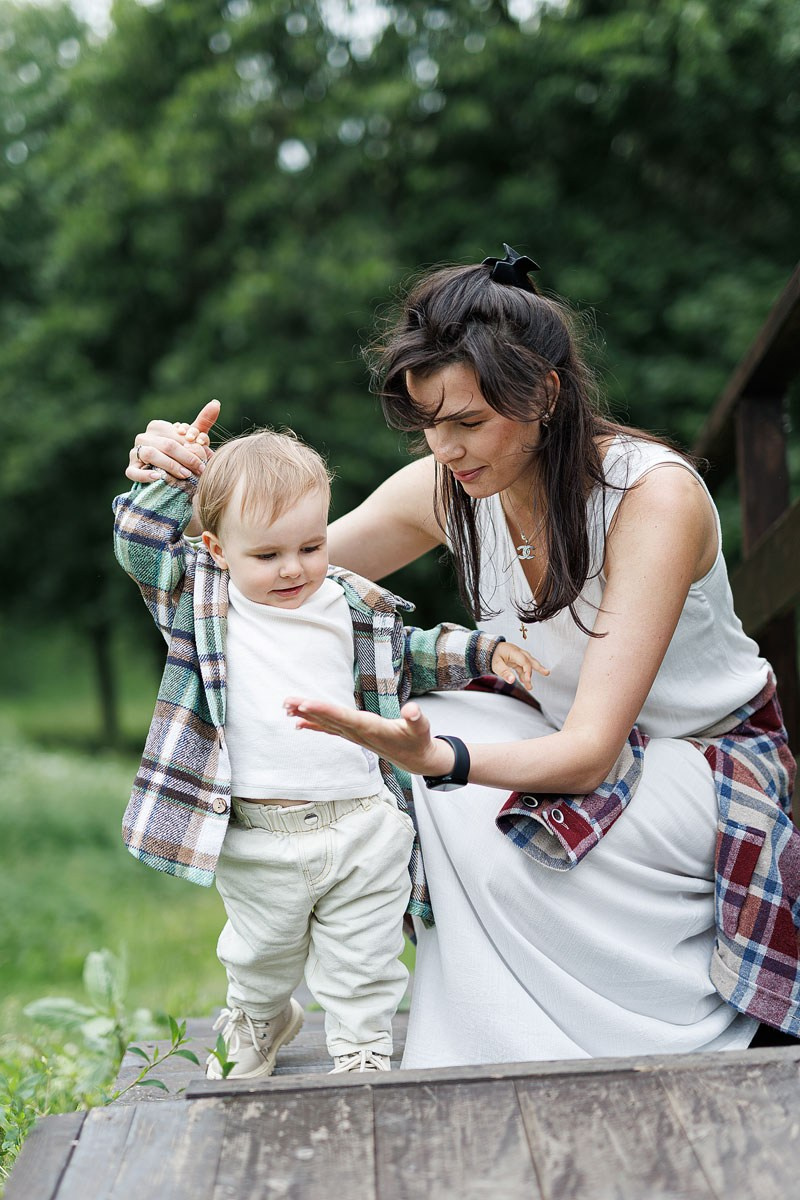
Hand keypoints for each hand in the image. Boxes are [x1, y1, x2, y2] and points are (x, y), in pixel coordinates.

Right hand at [126, 399, 219, 482]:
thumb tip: (216, 403)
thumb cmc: (180, 453)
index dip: (192, 445)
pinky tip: (157, 477)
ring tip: (185, 474)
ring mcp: (135, 452)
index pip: (176, 434)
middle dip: (186, 457)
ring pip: (150, 455)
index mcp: (156, 426)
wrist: (165, 474)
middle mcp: (143, 437)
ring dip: (169, 465)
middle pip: (166, 445)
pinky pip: (133, 471)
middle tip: (201, 468)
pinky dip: (144, 474)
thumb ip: (203, 421)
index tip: (206, 455)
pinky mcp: (130, 468)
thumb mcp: (192, 438)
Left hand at [283, 697, 454, 777]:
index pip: (343, 717)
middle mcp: (358, 733)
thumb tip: (413, 710)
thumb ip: (416, 718)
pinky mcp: (354, 735)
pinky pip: (329, 729)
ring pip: (325, 724)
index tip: (305, 704)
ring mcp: (354, 735)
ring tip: (286, 707)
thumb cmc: (417, 740)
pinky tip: (298, 721)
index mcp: (371, 728)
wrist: (415, 760)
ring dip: (305, 715)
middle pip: (328, 720)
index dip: (324, 711)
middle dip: (307, 710)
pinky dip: (313, 724)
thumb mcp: (421, 728)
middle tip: (286, 702)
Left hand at [491, 641, 548, 688]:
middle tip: (547, 673)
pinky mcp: (515, 660)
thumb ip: (504, 672)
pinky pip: (522, 667)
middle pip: (530, 660)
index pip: (525, 662)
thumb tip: (512, 681)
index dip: (528, 672)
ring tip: (530, 687)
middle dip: (539, 667)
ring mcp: (517, 656)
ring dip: (529, 675)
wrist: (487, 648)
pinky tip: (524, 682)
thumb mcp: (495, 664)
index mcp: (513, 651)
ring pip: (527, 665)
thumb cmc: (491, 654)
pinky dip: (523, 674)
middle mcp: (517, 653)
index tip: (527, 681)